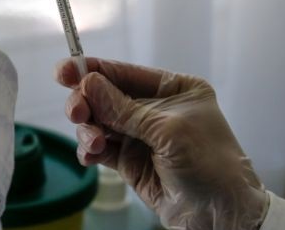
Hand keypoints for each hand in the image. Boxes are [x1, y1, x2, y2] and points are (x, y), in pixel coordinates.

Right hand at [56, 58, 269, 229]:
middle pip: (107, 96)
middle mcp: (156, 109)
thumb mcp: (168, 131)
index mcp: (174, 89)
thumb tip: (89, 83)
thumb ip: (125, 109)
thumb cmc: (210, 165)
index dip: (94, 69)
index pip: (127, 73)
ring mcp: (141, 136)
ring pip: (100, 123)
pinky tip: (91, 156)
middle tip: (77, 113)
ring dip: (89, 130)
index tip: (65, 70)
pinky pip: (100, 149)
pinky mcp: (131, 162)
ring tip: (94, 144)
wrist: (220, 216)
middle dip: (87, 102)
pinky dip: (90, 150)